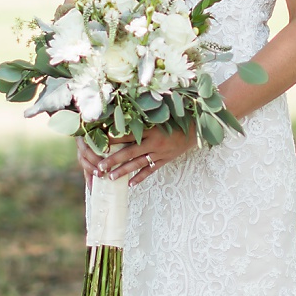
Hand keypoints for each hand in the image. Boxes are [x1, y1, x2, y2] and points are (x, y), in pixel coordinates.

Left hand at [76, 120, 197, 187]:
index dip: (113, 138)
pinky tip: (130, 184)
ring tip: (110, 178)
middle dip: (113, 160)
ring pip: (138, 164)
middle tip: (100, 167)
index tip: (99, 141)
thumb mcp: (160, 114)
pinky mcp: (164, 160)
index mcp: (150, 129)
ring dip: (123, 171)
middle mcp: (153, 142)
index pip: (127, 134)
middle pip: (129, 152)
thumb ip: (144, 115)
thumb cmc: (176, 118)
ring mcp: (159, 153)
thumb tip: (125, 111)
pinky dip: (140, 178)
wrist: (196, 128)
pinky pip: (150, 170)